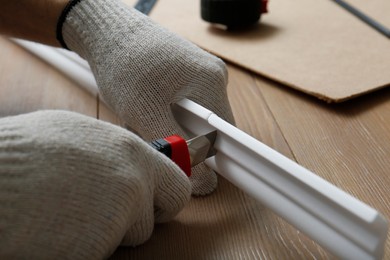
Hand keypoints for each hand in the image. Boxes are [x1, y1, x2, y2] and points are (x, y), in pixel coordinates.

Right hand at [0, 111, 190, 258]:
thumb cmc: (24, 154)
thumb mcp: (80, 135)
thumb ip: (114, 152)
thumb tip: (127, 160)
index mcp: (132, 153)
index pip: (178, 185)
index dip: (167, 197)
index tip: (159, 201)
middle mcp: (134, 185)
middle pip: (160, 215)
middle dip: (143, 218)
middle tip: (119, 215)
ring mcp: (118, 219)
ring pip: (127, 236)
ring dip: (107, 231)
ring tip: (71, 212)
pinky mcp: (97, 249)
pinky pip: (101, 251)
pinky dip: (85, 246)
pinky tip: (61, 229)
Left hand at [61, 0, 234, 194]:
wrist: (108, 32)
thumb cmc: (123, 65)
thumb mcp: (146, 111)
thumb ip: (178, 147)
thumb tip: (206, 183)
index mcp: (211, 82)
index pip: (225, 135)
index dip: (209, 157)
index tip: (185, 164)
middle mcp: (214, 76)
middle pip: (209, 128)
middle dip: (181, 139)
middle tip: (150, 131)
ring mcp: (202, 73)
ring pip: (195, 119)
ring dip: (171, 127)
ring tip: (144, 115)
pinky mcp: (189, 74)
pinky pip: (186, 106)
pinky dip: (167, 114)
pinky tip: (147, 106)